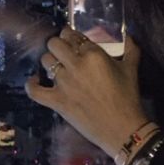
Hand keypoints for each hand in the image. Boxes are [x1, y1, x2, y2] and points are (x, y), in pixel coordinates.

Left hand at [27, 28, 148, 159]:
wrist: (122, 128)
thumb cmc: (127, 97)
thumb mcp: (131, 69)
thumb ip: (131, 49)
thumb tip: (130, 36)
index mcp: (93, 54)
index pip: (74, 36)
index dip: (72, 36)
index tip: (73, 40)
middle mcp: (75, 65)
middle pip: (55, 43)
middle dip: (58, 44)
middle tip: (64, 51)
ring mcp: (64, 83)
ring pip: (45, 61)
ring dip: (49, 61)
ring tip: (55, 65)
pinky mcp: (57, 101)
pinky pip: (36, 91)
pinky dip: (32, 85)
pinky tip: (34, 80)